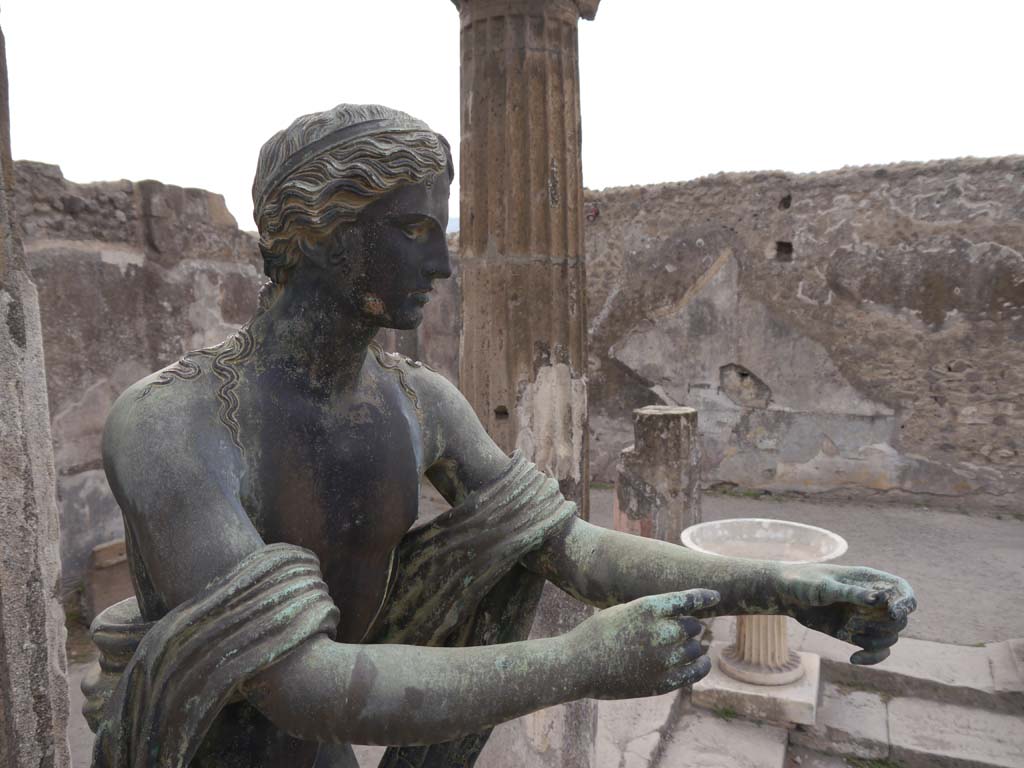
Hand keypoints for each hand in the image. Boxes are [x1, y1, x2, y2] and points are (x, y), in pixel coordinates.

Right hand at [567, 589, 719, 698]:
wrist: (578, 665)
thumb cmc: (596, 633)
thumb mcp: (623, 610)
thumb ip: (651, 612)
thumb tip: (679, 616)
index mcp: (648, 608)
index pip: (688, 599)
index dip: (704, 596)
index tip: (715, 596)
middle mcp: (660, 632)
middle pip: (693, 626)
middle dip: (689, 625)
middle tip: (680, 627)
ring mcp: (663, 659)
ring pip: (695, 648)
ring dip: (692, 645)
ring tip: (683, 645)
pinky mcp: (662, 682)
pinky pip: (695, 671)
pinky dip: (701, 664)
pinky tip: (702, 661)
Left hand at [778, 563, 916, 664]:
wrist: (786, 596)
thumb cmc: (804, 582)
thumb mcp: (825, 587)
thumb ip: (851, 593)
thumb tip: (880, 599)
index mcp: (869, 580)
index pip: (902, 590)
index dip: (906, 602)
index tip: (895, 612)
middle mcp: (872, 600)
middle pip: (900, 618)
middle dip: (887, 625)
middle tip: (860, 624)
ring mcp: (866, 618)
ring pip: (890, 636)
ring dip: (877, 641)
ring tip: (852, 634)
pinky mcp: (856, 633)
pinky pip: (877, 650)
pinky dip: (871, 657)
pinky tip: (853, 659)